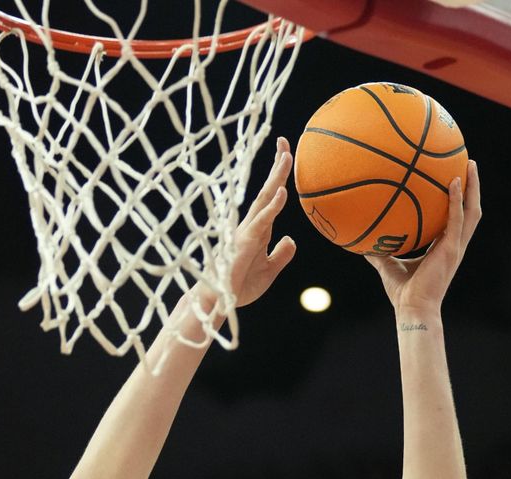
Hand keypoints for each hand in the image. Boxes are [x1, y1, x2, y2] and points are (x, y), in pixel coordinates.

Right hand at [229, 137, 296, 307]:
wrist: (220, 303)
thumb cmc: (239, 287)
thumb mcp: (269, 271)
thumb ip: (280, 255)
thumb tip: (291, 240)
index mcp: (258, 230)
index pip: (271, 198)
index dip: (279, 178)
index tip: (287, 155)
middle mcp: (251, 226)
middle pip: (267, 190)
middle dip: (277, 166)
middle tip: (286, 142)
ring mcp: (247, 232)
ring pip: (264, 199)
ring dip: (276, 178)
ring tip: (286, 156)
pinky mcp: (244, 243)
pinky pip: (261, 222)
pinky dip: (272, 207)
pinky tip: (282, 193)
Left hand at [366, 160, 481, 314]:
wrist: (412, 309)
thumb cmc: (403, 292)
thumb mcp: (387, 266)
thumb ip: (379, 251)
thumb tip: (362, 240)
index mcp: (444, 247)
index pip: (456, 219)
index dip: (459, 200)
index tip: (455, 180)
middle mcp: (454, 244)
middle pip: (470, 210)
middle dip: (472, 187)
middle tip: (468, 163)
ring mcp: (455, 247)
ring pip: (471, 211)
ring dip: (472, 187)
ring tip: (469, 164)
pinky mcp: (451, 249)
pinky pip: (456, 219)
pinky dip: (456, 200)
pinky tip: (453, 181)